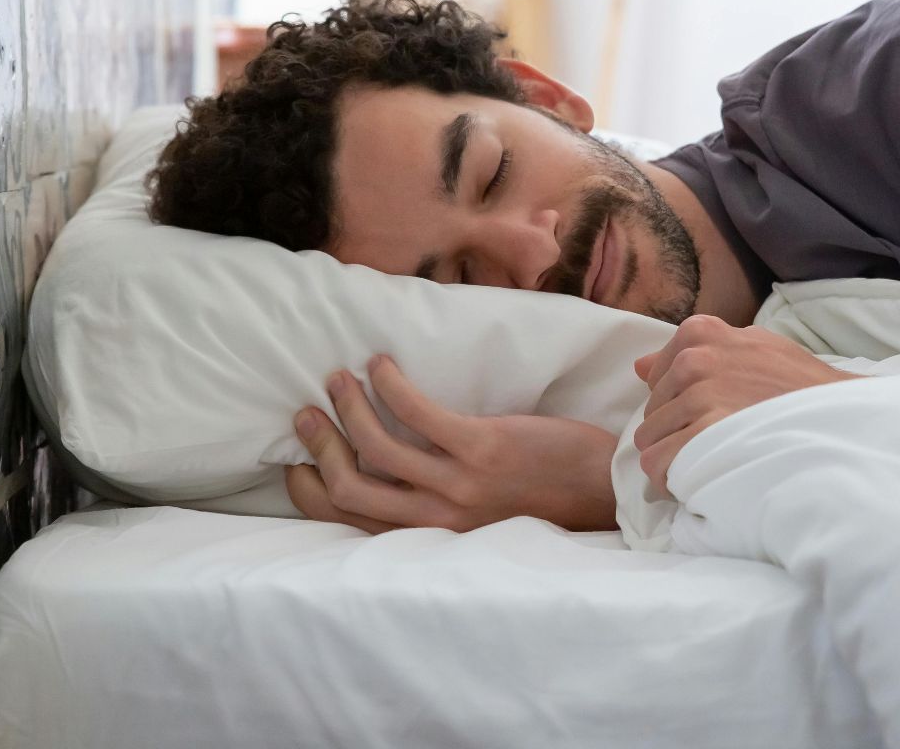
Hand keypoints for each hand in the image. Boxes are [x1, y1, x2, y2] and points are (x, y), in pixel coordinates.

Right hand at [285, 355, 620, 533]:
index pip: (349, 521)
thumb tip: (392, 470)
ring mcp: (459, 484)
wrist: (601, 490)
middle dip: (317, 448)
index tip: (297, 462)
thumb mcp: (477, 516)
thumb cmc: (542, 497)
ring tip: (338, 377)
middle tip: (306, 413)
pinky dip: (389, 384)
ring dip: (347, 406)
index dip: (311, 491)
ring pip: (375, 446)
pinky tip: (382, 364)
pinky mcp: (483, 449)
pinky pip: (417, 412)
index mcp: (432, 534)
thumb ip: (434, 501)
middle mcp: (438, 518)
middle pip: (349, 487)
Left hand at [633, 315, 863, 496]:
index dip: (679, 406)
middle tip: (714, 447)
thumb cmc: (800, 386)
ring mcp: (699, 396)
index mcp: (701, 333)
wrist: (840, 417)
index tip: (708, 418)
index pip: (655, 379)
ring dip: (675, 460)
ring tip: (711, 464)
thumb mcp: (754, 348)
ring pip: (650, 441)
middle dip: (675, 434)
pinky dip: (673, 481)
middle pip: (651, 412)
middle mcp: (694, 359)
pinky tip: (698, 483)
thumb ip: (699, 352)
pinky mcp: (703, 434)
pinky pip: (658, 465)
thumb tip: (640, 367)